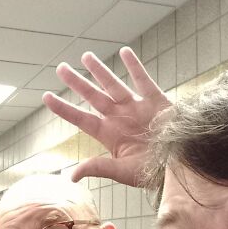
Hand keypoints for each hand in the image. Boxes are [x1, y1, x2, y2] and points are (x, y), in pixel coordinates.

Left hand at [42, 47, 170, 185]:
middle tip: (61, 68)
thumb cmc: (152, 172)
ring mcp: (137, 108)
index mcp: (109, 135)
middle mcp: (120, 118)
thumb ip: (99, 167)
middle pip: (93, 96)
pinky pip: (143, 80)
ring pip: (113, 84)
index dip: (64, 108)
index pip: (81, 118)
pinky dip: (134, 66)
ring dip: (99, 70)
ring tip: (85, 56)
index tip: (46, 97)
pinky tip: (124, 52)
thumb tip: (71, 176)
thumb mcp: (123, 172)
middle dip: (77, 82)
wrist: (180, 165)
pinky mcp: (156, 101)